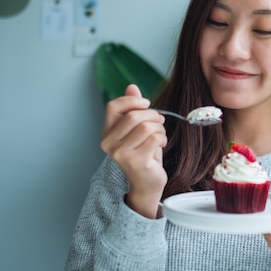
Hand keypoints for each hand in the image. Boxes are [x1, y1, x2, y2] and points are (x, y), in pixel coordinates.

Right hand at [100, 84, 167, 217]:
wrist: (147, 183)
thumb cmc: (143, 153)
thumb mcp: (137, 129)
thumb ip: (133, 109)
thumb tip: (132, 86)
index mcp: (106, 133)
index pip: (112, 107)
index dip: (131, 101)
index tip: (146, 104)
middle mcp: (108, 143)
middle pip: (133, 116)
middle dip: (152, 115)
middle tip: (160, 121)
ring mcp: (120, 154)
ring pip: (146, 127)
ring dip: (160, 128)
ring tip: (161, 136)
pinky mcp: (135, 162)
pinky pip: (155, 138)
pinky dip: (163, 139)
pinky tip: (161, 145)